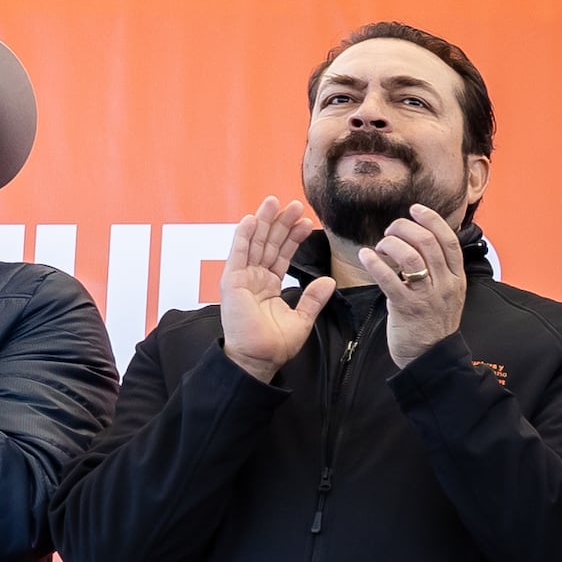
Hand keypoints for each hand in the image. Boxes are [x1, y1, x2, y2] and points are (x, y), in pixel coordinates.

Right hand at [219, 195, 329, 378]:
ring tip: (276, 202)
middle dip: (281, 223)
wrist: (259, 359)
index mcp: (268, 285)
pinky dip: (243, 235)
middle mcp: (254, 278)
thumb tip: (329, 281)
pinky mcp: (231, 282)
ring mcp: (242, 278)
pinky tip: (251, 219)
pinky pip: (237, 254)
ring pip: (254, 243)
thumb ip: (313, 298)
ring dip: (264, 222)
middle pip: (268, 244)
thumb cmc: (275, 344)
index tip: (307, 221)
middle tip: (295, 204)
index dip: (293, 237)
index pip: (282, 254)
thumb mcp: (302, 318)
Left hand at [372, 205, 471, 366]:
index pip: (449, 239)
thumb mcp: (447, 292)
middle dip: (405, 228)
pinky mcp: (407, 308)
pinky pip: (390, 280)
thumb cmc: (433, 322)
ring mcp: (427, 296)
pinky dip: (375, 263)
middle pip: (428, 242)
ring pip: (411, 257)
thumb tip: (423, 240)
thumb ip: (439, 269)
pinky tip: (365, 256)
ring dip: (390, 244)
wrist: (430, 357)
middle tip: (391, 231)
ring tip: (380, 246)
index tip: (415, 209)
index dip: (431, 219)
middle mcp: (445, 284)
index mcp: (456, 277)